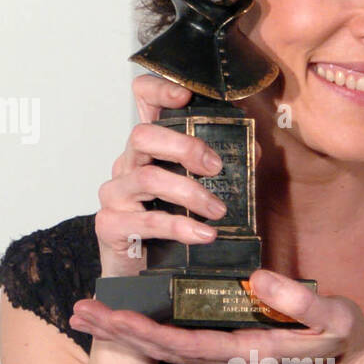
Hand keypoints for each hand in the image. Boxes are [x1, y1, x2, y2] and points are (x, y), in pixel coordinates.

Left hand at [70, 267, 363, 363]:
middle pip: (160, 348)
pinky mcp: (220, 345)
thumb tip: (258, 278)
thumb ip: (299, 302)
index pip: (182, 344)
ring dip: (123, 331)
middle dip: (118, 331)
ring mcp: (220, 354)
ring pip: (161, 345)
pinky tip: (121, 317)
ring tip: (84, 315)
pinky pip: (174, 340)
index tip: (109, 315)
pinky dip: (144, 329)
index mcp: (245, 352)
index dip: (143, 331)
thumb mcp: (333, 317)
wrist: (346, 362)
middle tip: (77, 313)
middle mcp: (224, 359)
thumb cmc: (339, 336)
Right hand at [96, 75, 243, 279]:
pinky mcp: (110, 225)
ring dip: (189, 193)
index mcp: (148, 149)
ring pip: (147, 180)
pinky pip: (146, 222)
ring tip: (218, 211)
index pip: (141, 101)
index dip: (158, 90)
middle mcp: (127, 164)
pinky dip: (180, 227)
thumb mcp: (196, 190)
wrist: (137, 273)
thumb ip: (221, 168)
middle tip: (215, 167)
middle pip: (142, 135)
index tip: (185, 96)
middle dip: (184, 147)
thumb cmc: (168, 225)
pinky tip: (203, 234)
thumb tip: (252, 151)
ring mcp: (115, 194)